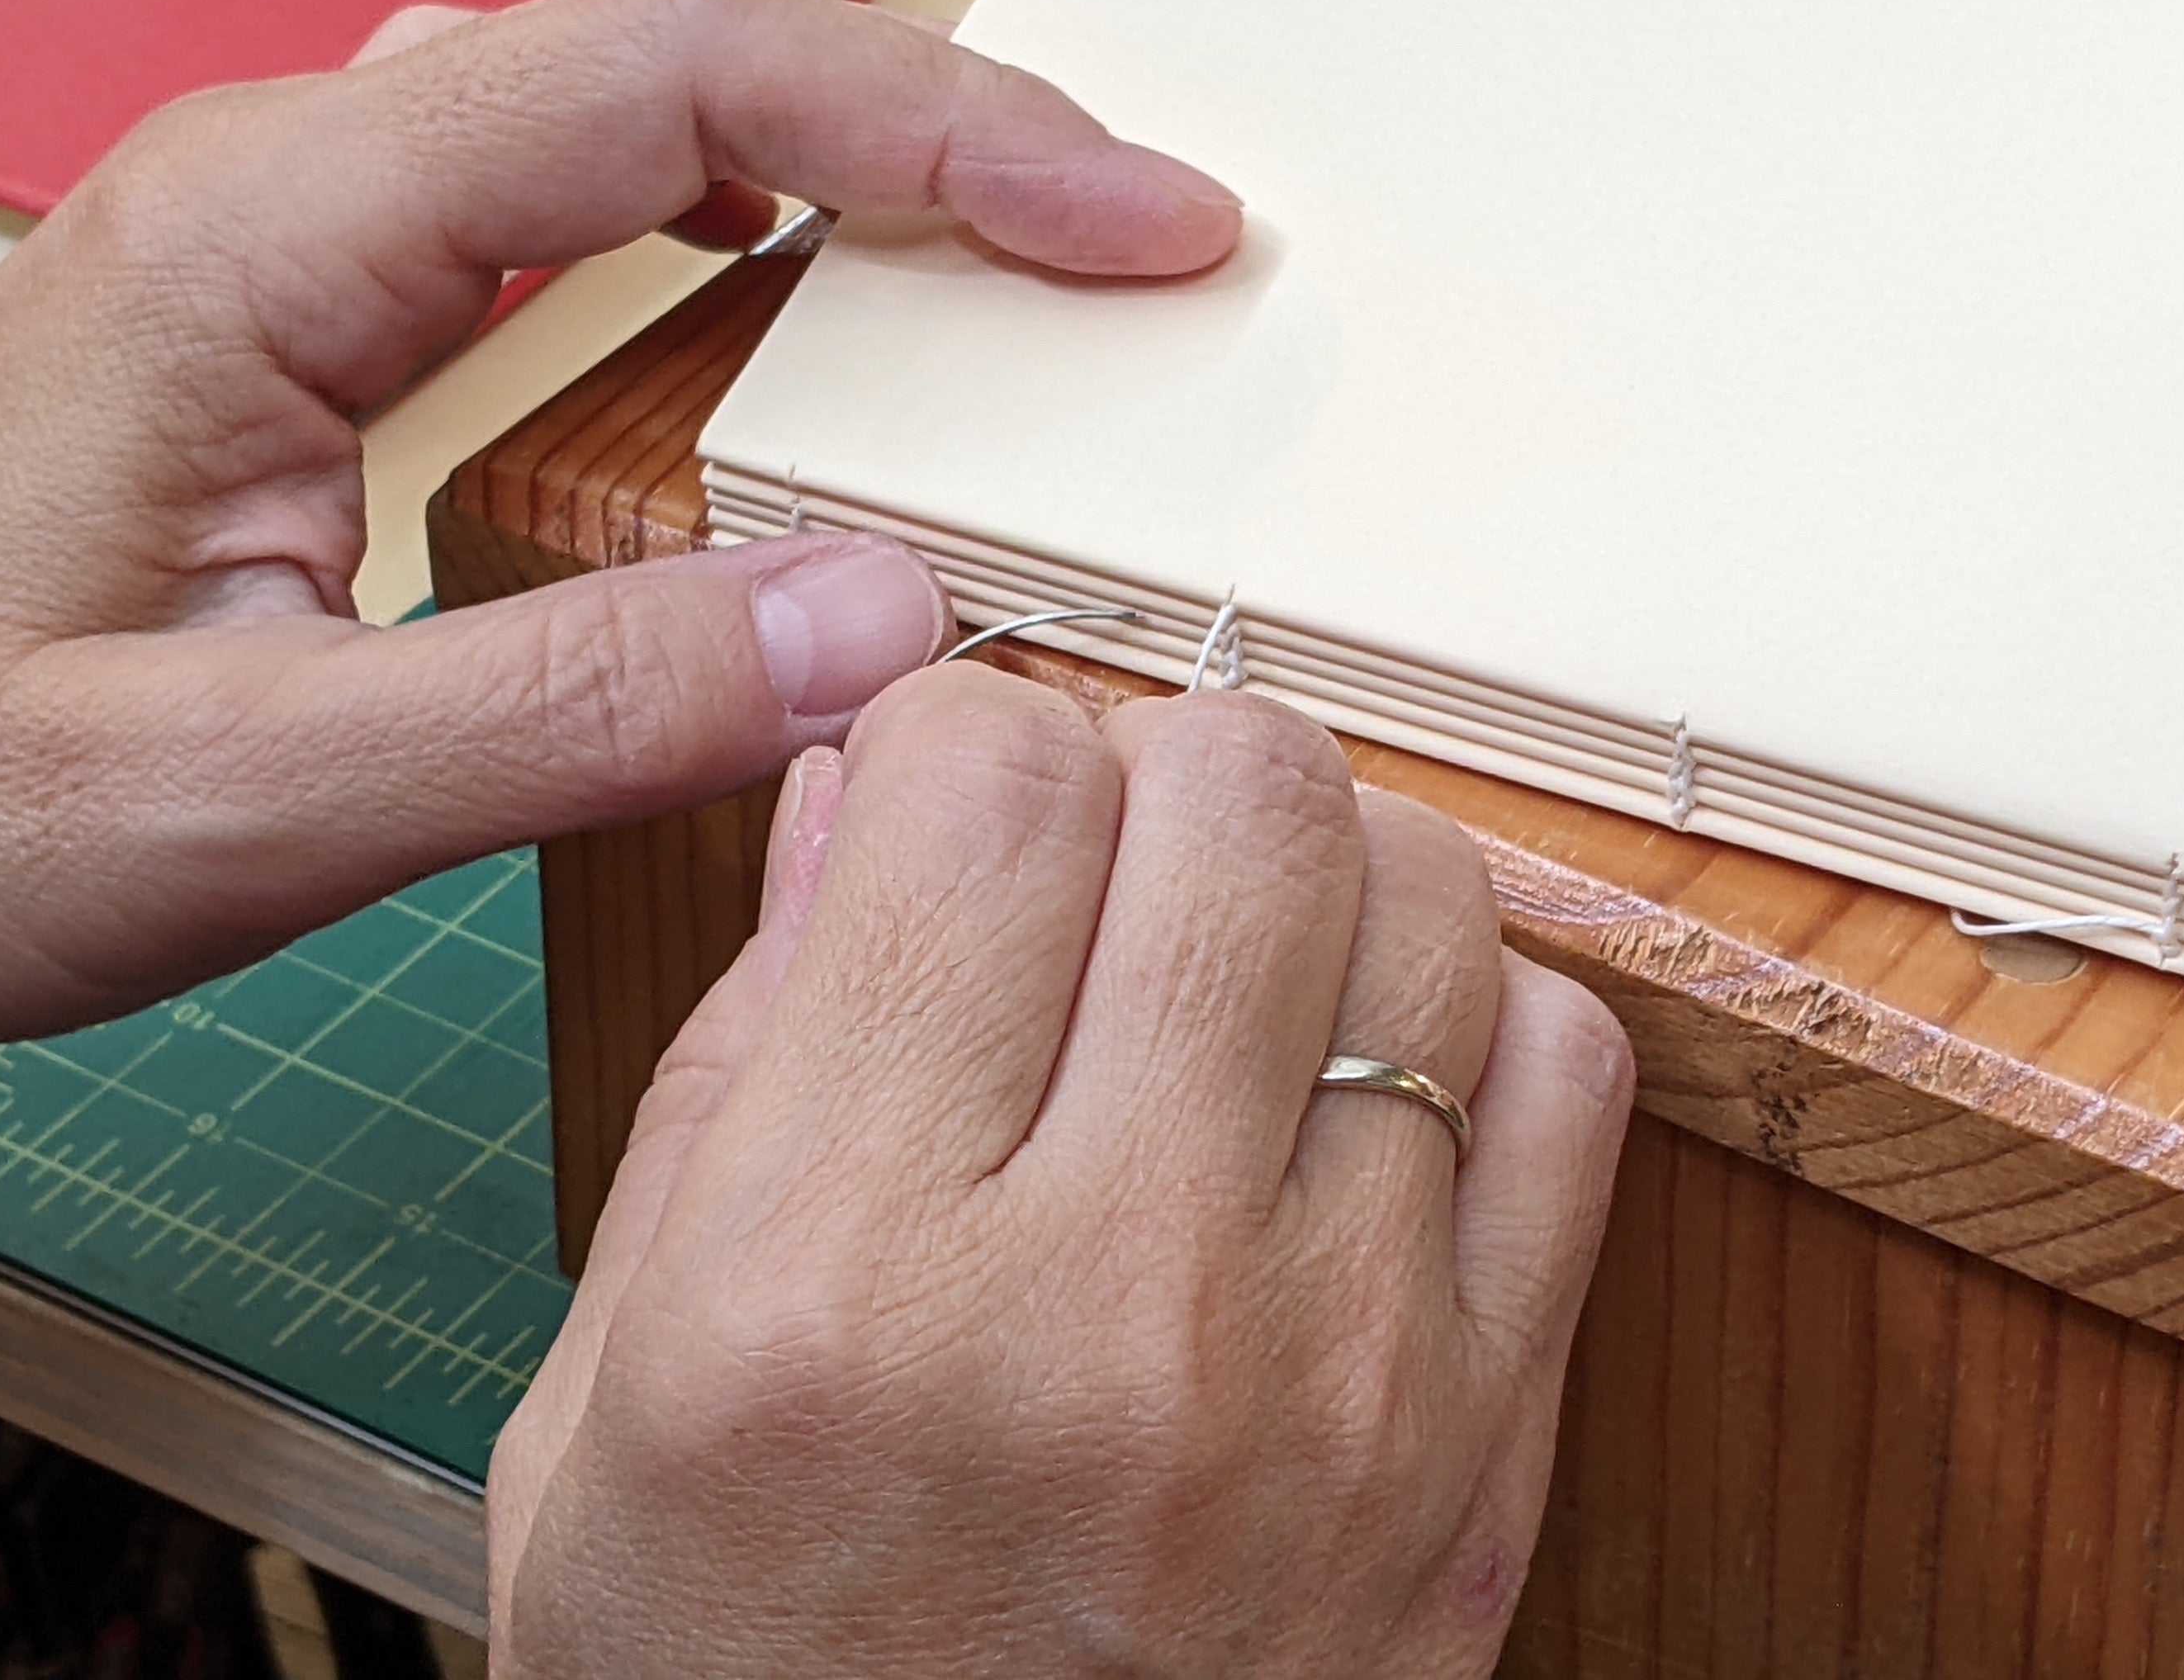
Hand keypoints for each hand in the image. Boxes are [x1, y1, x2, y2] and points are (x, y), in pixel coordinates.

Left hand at [0, 0, 1239, 1072]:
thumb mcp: (243, 806)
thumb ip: (572, 706)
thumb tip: (885, 621)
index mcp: (271, 237)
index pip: (688, 75)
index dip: (958, 130)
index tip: (1145, 223)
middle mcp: (277, 178)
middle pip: (683, 45)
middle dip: (952, 127)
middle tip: (1146, 249)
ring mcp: (277, 221)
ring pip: (625, 94)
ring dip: (850, 155)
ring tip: (1028, 266)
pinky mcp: (286, 296)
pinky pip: (554, 180)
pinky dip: (731, 209)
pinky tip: (795, 291)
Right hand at [486, 668, 1637, 1676]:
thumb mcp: (609, 1407)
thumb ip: (730, 1071)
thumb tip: (866, 800)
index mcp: (839, 1284)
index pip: (990, 788)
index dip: (961, 741)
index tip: (946, 806)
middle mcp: (1115, 1311)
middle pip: (1242, 793)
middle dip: (1152, 770)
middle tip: (1094, 872)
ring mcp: (1343, 1378)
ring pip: (1433, 895)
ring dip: (1321, 877)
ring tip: (1227, 974)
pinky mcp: (1489, 1442)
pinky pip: (1573, 1078)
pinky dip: (1478, 1023)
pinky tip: (1357, 1093)